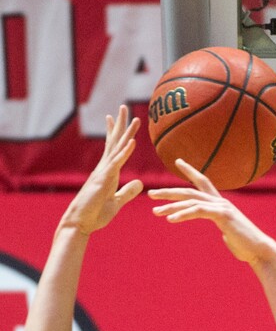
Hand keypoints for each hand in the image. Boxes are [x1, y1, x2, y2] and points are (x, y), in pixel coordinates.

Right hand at [60, 105, 142, 234]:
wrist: (80, 224)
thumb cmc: (95, 215)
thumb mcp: (117, 202)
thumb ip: (128, 192)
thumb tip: (140, 183)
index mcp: (108, 173)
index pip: (113, 149)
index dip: (115, 133)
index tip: (116, 118)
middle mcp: (104, 169)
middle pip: (114, 142)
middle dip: (120, 124)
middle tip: (124, 107)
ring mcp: (103, 173)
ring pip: (117, 148)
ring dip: (126, 133)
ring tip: (134, 118)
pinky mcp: (103, 180)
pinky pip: (116, 164)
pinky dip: (125, 153)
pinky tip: (132, 142)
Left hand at [148, 159, 275, 266]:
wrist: (261, 251)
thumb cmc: (247, 246)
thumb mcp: (232, 234)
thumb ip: (225, 229)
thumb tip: (225, 234)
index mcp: (221, 204)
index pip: (204, 182)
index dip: (190, 171)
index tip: (178, 161)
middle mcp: (221, 202)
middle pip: (190, 191)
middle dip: (168, 192)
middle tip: (150, 194)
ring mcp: (222, 207)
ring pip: (191, 200)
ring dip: (171, 206)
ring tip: (155, 211)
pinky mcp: (223, 216)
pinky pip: (198, 211)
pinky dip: (183, 214)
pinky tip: (170, 219)